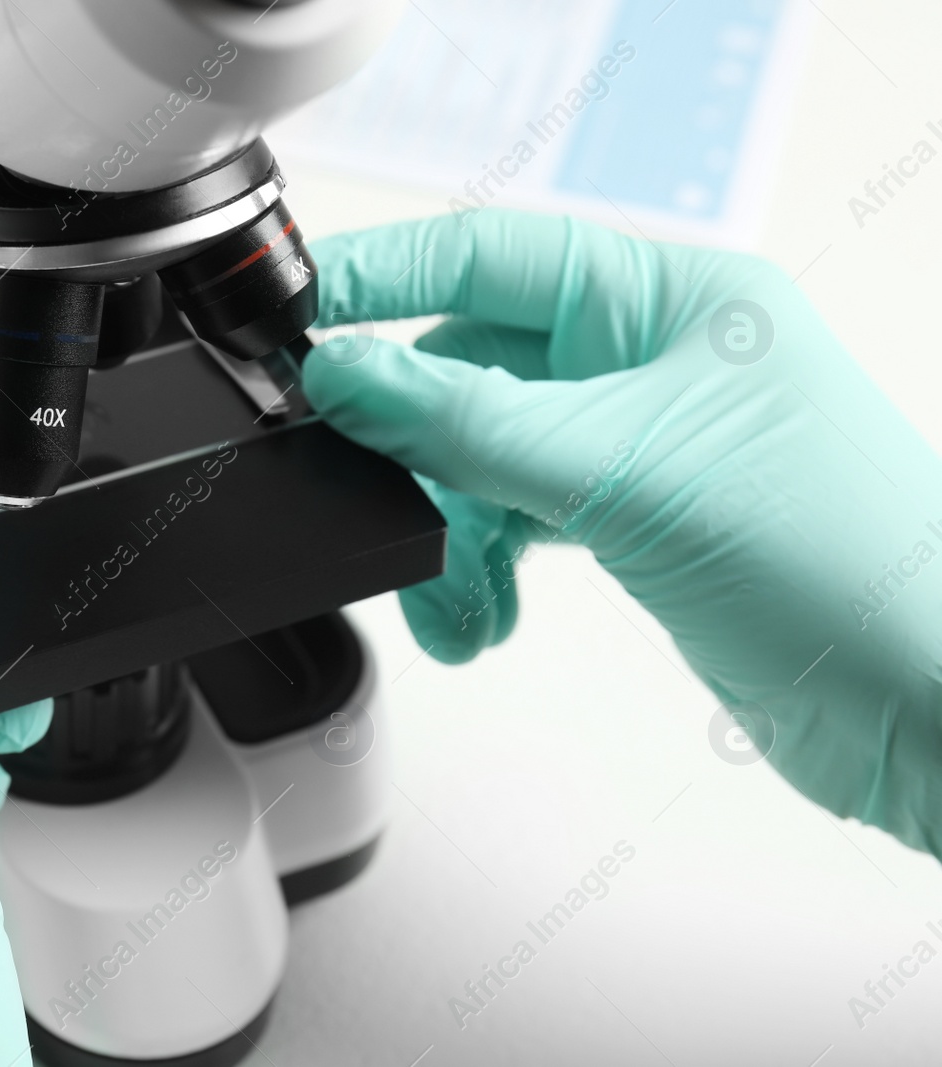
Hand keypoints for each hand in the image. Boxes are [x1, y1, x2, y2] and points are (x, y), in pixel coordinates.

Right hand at [305, 209, 941, 854]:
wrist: (925, 704)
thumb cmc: (843, 561)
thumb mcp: (623, 471)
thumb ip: (467, 421)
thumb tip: (348, 373)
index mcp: (668, 298)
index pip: (491, 255)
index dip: (386, 277)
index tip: (299, 311)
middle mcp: (649, 361)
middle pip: (471, 371)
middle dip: (417, 449)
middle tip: (370, 492)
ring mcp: (639, 444)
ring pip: (483, 461)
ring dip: (448, 536)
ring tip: (450, 600)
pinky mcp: (631, 521)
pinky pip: (514, 523)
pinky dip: (481, 573)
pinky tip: (483, 617)